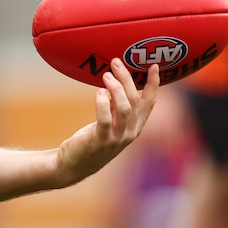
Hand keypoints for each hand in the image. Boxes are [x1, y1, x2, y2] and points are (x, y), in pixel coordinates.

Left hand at [56, 59, 158, 184]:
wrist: (74, 165)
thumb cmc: (92, 140)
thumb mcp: (108, 121)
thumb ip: (114, 106)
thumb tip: (115, 83)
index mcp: (135, 127)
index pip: (149, 103)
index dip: (153, 84)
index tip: (154, 66)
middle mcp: (130, 132)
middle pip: (135, 101)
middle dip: (127, 79)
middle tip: (116, 62)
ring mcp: (116, 138)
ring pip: (124, 108)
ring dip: (116, 89)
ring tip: (105, 75)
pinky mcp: (100, 141)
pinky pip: (105, 119)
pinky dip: (102, 103)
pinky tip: (98, 92)